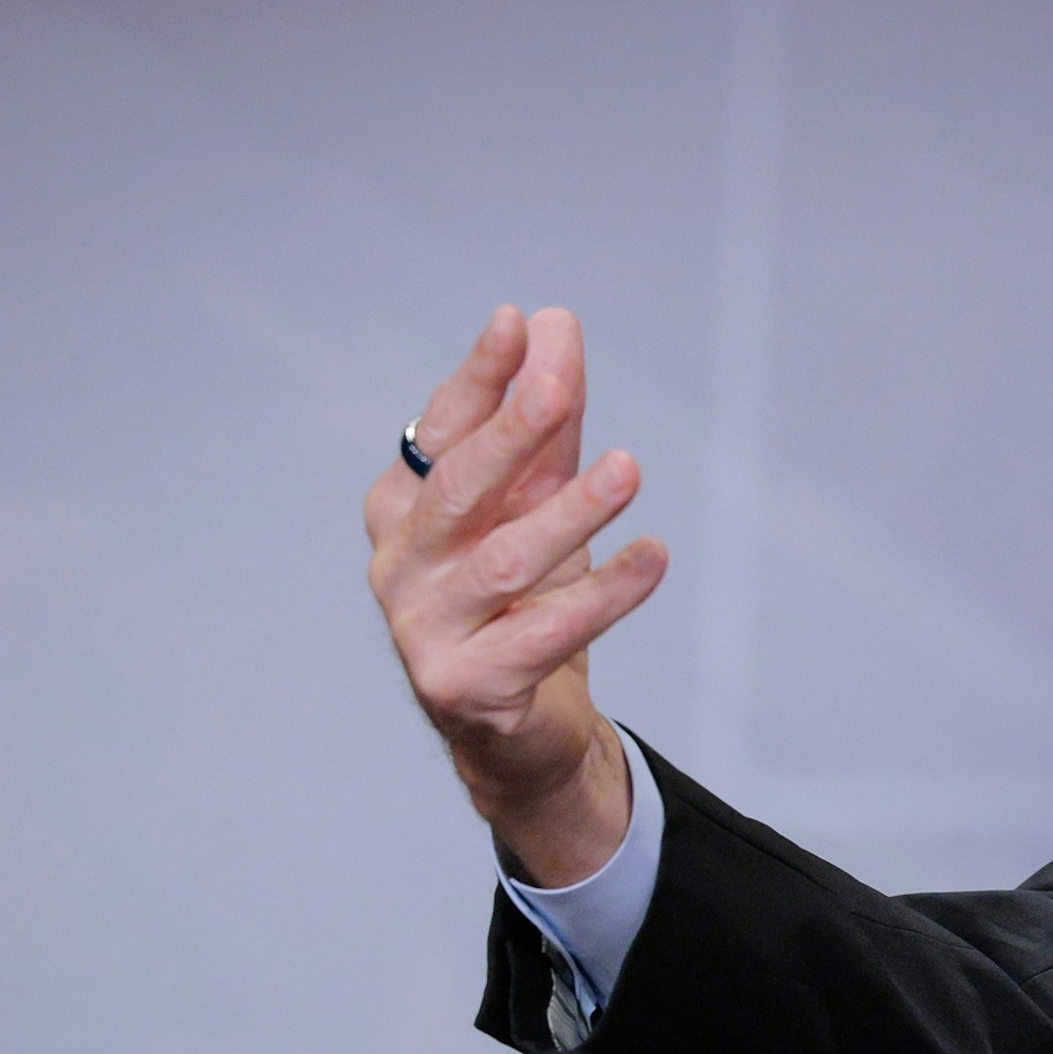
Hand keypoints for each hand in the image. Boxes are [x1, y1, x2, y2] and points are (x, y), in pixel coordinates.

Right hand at [364, 307, 667, 884]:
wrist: (518, 731)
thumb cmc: (521, 602)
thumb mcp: (539, 503)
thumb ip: (548, 424)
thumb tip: (556, 323)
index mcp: (407, 510)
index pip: (442, 432)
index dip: (480, 379)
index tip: (519, 322)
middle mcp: (400, 565)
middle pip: (459, 489)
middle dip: (511, 435)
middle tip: (561, 388)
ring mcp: (422, 629)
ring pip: (502, 562)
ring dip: (570, 512)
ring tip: (630, 469)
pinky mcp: (464, 687)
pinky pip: (543, 634)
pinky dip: (603, 594)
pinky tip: (652, 556)